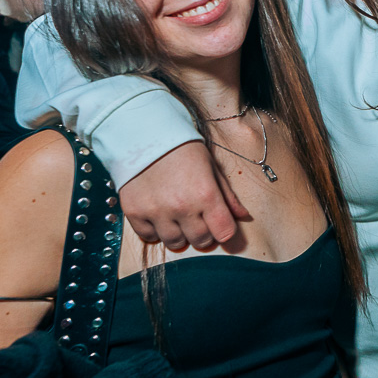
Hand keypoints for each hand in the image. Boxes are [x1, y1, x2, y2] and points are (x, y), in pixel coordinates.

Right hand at [120, 141, 249, 249]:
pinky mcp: (134, 212)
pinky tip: (159, 215)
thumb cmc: (184, 150)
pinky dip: (155, 230)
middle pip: (200, 241)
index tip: (219, 224)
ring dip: (180, 234)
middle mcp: (181, 206)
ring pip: (175, 243)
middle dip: (204, 234)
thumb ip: (227, 195)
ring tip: (178, 217)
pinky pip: (149, 237)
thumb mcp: (212, 167)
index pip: (224, 233)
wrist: (145, 135)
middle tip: (198, 219)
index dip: (224, 230)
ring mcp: (156, 211)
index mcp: (206, 194)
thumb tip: (243, 216)